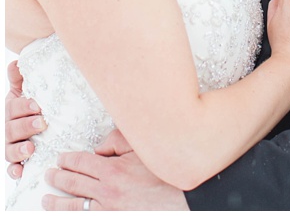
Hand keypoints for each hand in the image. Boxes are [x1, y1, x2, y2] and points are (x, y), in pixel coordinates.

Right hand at [6, 59, 44, 178]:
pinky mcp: (19, 162)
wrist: (48, 123)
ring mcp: (13, 146)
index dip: (23, 106)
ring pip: (10, 150)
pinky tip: (20, 172)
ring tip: (31, 149)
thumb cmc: (37, 104)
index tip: (37, 104)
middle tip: (42, 122)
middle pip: (11, 129)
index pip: (12, 108)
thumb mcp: (30, 90)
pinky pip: (13, 169)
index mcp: (13, 110)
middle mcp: (10, 129)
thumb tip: (16, 62)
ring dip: (19, 150)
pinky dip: (15, 171)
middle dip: (25, 126)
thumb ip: (21, 78)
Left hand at [42, 130, 187, 209]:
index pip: (80, 162)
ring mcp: (107, 208)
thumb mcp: (144, 149)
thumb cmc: (164, 173)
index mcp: (112, 169)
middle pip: (72, 182)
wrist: (180, 199)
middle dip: (57, 177)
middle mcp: (106, 190)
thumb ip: (119, 142)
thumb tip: (100, 147)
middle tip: (50, 174)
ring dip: (56, 202)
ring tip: (47, 200)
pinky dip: (73, 214)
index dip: (67, 160)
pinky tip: (67, 213)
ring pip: (73, 205)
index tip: (61, 159)